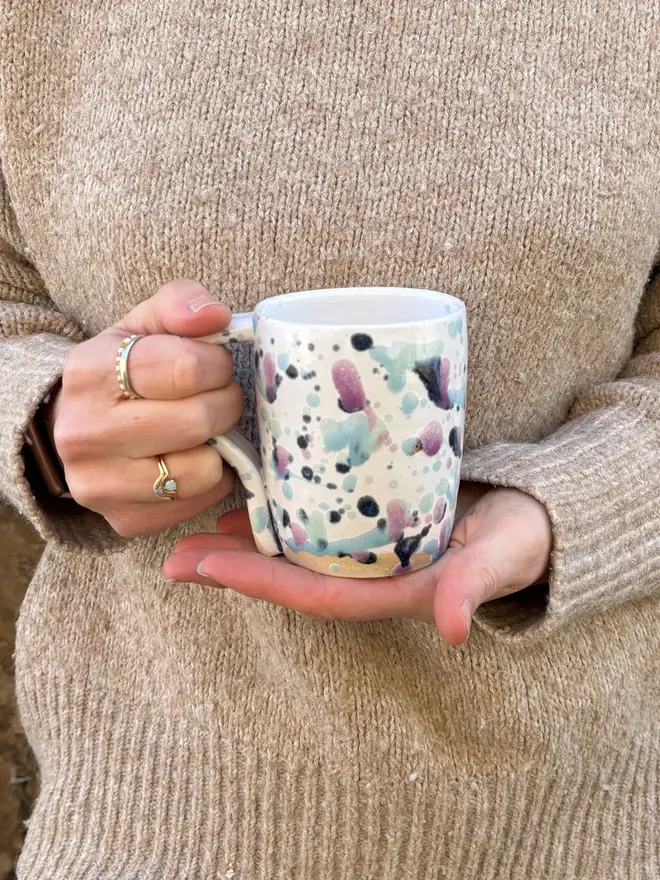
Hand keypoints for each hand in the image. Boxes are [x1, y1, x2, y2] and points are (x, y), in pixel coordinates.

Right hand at [50, 280, 241, 535]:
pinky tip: (191, 458)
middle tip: (217, 397)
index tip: (213, 365)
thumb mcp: (143, 325)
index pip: (187, 368)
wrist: (76, 427)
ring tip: (205, 429)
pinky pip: (199, 501)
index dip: (217, 364)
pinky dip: (210, 479)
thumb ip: (180, 304)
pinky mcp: (125, 520)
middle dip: (225, 403)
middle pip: (199, 420)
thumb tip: (216, 316)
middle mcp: (86, 433)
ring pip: (202, 470)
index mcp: (91, 371)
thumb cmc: (122, 370)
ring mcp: (101, 484)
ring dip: (220, 446)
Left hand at [163, 483, 551, 643]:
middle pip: (291, 579)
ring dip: (243, 547)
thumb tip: (455, 629)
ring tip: (190, 534)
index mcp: (394, 594)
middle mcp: (371, 579)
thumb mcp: (503, 557)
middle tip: (172, 558)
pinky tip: (248, 502)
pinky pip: (313, 526)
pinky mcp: (370, 526)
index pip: (316, 596)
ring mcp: (367, 554)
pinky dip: (277, 517)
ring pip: (294, 554)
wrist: (530, 517)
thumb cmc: (518, 538)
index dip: (261, 584)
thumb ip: (477, 588)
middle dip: (232, 571)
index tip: (206, 568)